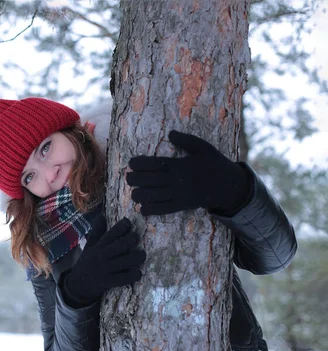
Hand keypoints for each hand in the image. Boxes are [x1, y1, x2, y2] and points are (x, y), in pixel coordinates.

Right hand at [61, 214, 145, 307]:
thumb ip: (96, 232)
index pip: (109, 235)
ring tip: (142, 254)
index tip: (128, 222)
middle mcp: (101, 257)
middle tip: (137, 237)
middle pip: (117, 246)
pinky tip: (138, 273)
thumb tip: (100, 215)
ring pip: (123, 262)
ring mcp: (104, 270)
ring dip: (135, 258)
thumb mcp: (89, 247)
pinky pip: (122, 279)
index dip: (120, 227)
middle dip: (129, 240)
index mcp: (97, 247)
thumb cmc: (86, 263)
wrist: (77, 285)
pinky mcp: (107, 282)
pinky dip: (132, 276)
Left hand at [125, 130, 251, 215]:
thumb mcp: (203, 147)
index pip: (154, 163)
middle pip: (149, 180)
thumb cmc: (214, 164)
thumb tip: (170, 133)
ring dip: (139, 195)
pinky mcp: (182, 205)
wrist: (229, 186)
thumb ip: (186, 140)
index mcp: (179, 165)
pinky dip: (150, 210)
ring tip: (134, 193)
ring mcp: (178, 194)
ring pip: (153, 196)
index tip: (130, 163)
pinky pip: (163, 209)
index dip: (140, 164)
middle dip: (135, 179)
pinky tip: (142, 208)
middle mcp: (176, 180)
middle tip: (128, 178)